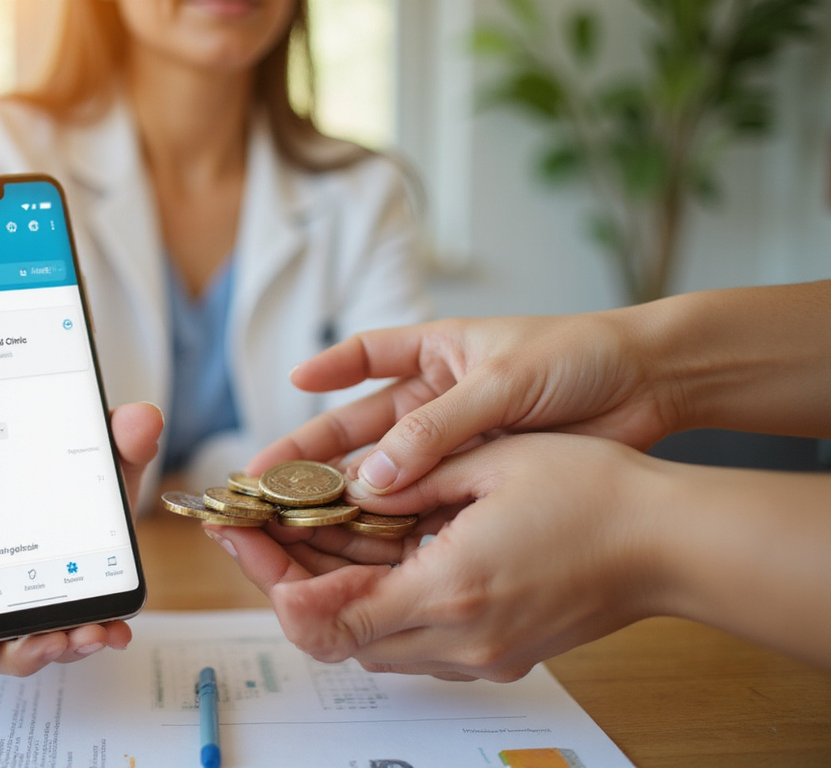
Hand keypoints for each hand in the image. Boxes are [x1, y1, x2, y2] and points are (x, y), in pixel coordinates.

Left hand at [215, 433, 662, 681]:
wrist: (669, 545)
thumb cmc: (596, 495)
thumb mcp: (490, 463)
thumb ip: (408, 480)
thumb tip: (347, 485)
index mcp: (448, 592)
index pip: (324, 614)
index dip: (268, 579)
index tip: (240, 535)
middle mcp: (455, 639)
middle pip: (332, 634)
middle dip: (283, 578)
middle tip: (251, 528)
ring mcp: (474, 655)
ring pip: (363, 640)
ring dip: (324, 588)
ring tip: (293, 531)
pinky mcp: (489, 652)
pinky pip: (405, 636)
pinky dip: (370, 596)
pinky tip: (358, 548)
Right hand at [248, 312, 685, 509]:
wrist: (653, 386)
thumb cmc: (580, 358)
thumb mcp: (502, 382)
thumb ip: (438, 429)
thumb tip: (374, 475)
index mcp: (441, 351)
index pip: (370, 354)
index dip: (330, 368)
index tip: (294, 385)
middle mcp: (441, 397)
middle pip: (365, 425)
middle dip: (318, 452)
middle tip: (272, 480)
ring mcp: (460, 440)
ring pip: (392, 469)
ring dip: (352, 492)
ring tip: (305, 520)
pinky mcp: (482, 477)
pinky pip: (428, 498)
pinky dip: (399, 518)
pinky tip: (369, 541)